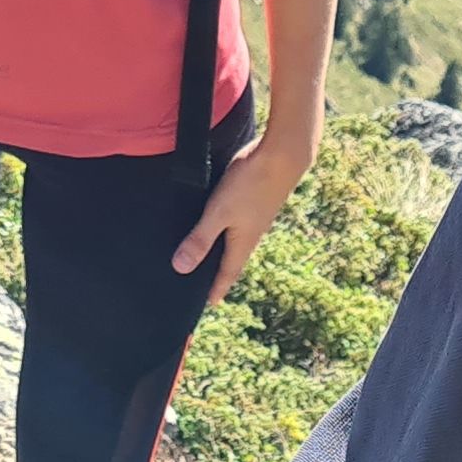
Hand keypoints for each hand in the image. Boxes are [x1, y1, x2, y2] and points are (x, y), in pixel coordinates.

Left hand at [173, 128, 315, 303]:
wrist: (281, 157)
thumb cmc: (250, 184)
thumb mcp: (219, 212)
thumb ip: (200, 238)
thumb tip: (180, 268)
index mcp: (242, 243)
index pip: (227, 274)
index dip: (216, 289)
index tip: (209, 304)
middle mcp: (250, 234)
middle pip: (232, 259)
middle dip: (219, 273)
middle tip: (206, 285)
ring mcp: (254, 218)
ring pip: (235, 241)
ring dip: (222, 251)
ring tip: (209, 256)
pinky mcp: (254, 202)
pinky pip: (237, 224)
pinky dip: (226, 230)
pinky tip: (218, 221)